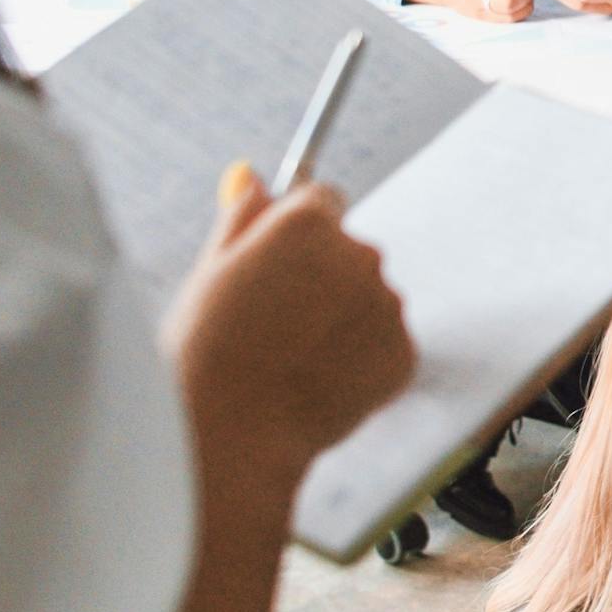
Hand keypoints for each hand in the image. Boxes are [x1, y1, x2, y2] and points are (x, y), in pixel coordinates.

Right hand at [166, 165, 414, 488]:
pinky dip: (358, 361)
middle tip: (273, 324)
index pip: (321, 200)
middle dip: (319, 278)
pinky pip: (382, 346)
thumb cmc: (207, 353)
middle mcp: (360, 252)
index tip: (279, 263)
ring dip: (340, 320)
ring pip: (367, 300)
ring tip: (288, 361)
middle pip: (347, 252)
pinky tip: (316, 383)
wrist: (231, 435)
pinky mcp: (403, 352)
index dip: (295, 235)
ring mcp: (387, 303)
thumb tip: (253, 176)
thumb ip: (242, 217)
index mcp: (309, 221)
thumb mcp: (210, 271)